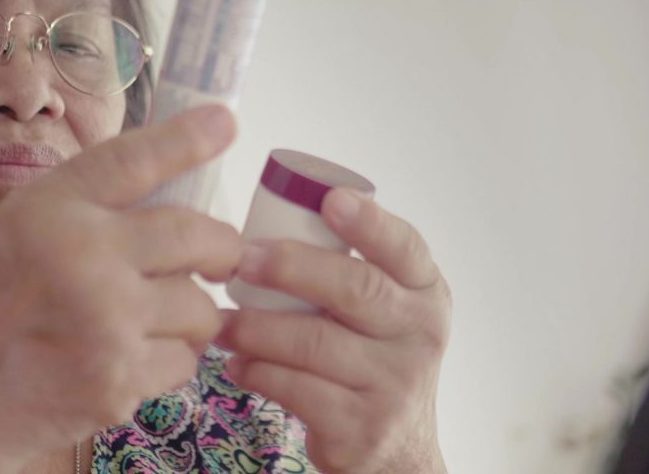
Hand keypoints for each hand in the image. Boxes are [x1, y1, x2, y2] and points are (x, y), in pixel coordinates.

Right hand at [0, 105, 241, 471]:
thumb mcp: (17, 230)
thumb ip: (88, 209)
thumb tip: (175, 190)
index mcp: (49, 209)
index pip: (133, 160)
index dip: (187, 139)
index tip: (225, 122)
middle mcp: (81, 256)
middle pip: (199, 237)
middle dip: (222, 251)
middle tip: (218, 260)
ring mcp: (105, 322)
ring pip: (201, 307)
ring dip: (189, 316)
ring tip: (149, 321)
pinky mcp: (119, 381)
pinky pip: (185, 360)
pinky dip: (170, 361)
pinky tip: (130, 359)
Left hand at [216, 189, 451, 473]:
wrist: (399, 452)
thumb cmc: (375, 360)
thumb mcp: (388, 314)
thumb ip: (354, 272)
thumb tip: (271, 219)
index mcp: (426, 293)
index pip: (405, 248)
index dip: (369, 222)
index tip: (330, 200)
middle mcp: (420, 335)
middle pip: (355, 289)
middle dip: (291, 268)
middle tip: (241, 260)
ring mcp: (394, 385)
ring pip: (314, 342)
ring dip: (256, 327)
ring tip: (221, 321)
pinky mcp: (361, 429)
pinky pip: (296, 388)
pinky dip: (257, 371)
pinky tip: (237, 363)